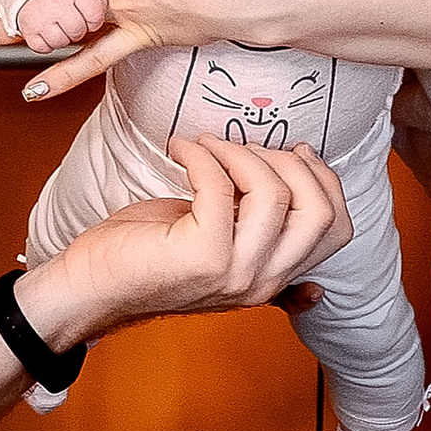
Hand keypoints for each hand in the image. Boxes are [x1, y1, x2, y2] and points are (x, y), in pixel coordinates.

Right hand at [10, 0, 111, 54]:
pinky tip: (46, 28)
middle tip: (71, 18)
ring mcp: (41, 15)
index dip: (93, 18)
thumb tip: (109, 12)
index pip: (94, 17)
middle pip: (77, 31)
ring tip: (58, 22)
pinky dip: (45, 42)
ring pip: (59, 41)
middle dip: (78, 28)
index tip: (88, 14)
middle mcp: (58, 2)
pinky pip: (41, 47)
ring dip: (61, 36)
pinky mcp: (27, 26)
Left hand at [21, 136, 353, 343]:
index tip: (292, 150)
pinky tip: (179, 150)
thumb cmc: (150, 253)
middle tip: (240, 147)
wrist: (93, 285)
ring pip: (274, 193)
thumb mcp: (221, 240)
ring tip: (205, 146)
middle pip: (318, 211)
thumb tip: (311, 196)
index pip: (337, 229)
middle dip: (287, 161)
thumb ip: (262, 234)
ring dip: (238, 152)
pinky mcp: (202, 256)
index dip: (324, 180)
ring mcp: (235, 272)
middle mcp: (262, 281)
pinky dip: (200, 155)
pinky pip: (219, 184)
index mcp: (275, 276)